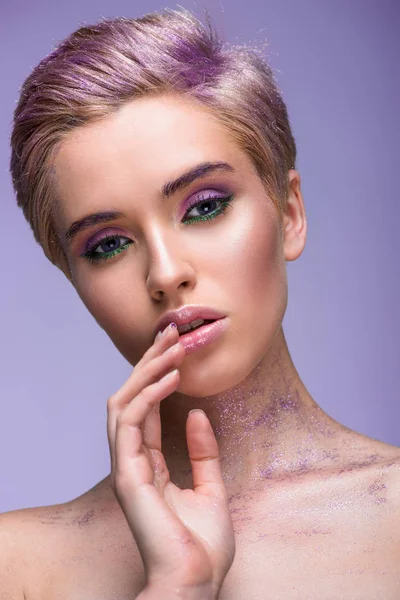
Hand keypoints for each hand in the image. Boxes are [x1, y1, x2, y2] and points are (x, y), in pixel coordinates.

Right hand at [107, 323, 234, 598]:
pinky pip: (131, 421)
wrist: (197, 581)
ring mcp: (126, 466)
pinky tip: (171, 376)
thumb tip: (199, 413)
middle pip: (132, 397)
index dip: (159, 375)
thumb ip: (202, 452)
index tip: (178, 346)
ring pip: (124, 401)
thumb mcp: (210, 487)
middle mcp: (132, 460)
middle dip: (150, 362)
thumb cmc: (202, 544)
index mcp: (147, 464)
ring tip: (173, 345)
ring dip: (148, 369)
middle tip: (172, 332)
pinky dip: (149, 394)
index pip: (146, 407)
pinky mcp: (127, 473)